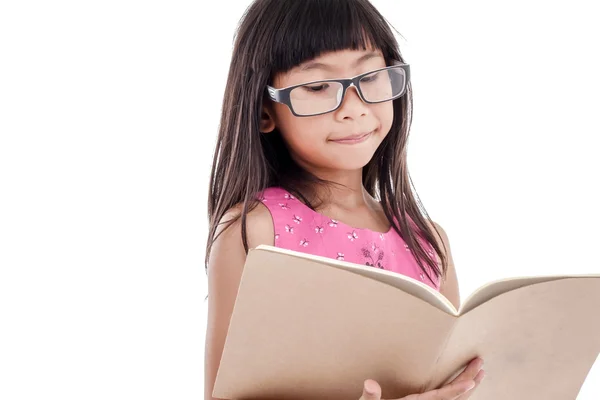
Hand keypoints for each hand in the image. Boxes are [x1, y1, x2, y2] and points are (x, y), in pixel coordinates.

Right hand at [358, 357, 484, 399]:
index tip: (471, 381)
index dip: (456, 390)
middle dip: (469, 379)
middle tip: (481, 365)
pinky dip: (458, 390)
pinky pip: (446, 398)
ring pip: (454, 399)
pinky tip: (463, 384)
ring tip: (480, 373)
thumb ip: (370, 397)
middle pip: (454, 396)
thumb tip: (370, 385)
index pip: (441, 397)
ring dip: (468, 385)